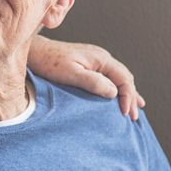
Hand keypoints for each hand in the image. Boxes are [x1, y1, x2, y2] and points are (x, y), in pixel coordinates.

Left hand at [27, 36, 144, 118]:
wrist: (36, 53)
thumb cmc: (50, 63)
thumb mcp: (71, 74)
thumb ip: (93, 82)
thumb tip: (113, 92)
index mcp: (101, 59)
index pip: (124, 79)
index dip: (128, 97)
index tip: (125, 113)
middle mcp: (102, 58)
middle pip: (125, 78)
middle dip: (131, 98)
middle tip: (134, 117)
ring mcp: (96, 61)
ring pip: (119, 78)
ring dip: (127, 94)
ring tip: (135, 109)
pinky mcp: (88, 65)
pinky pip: (109, 78)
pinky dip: (117, 89)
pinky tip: (118, 97)